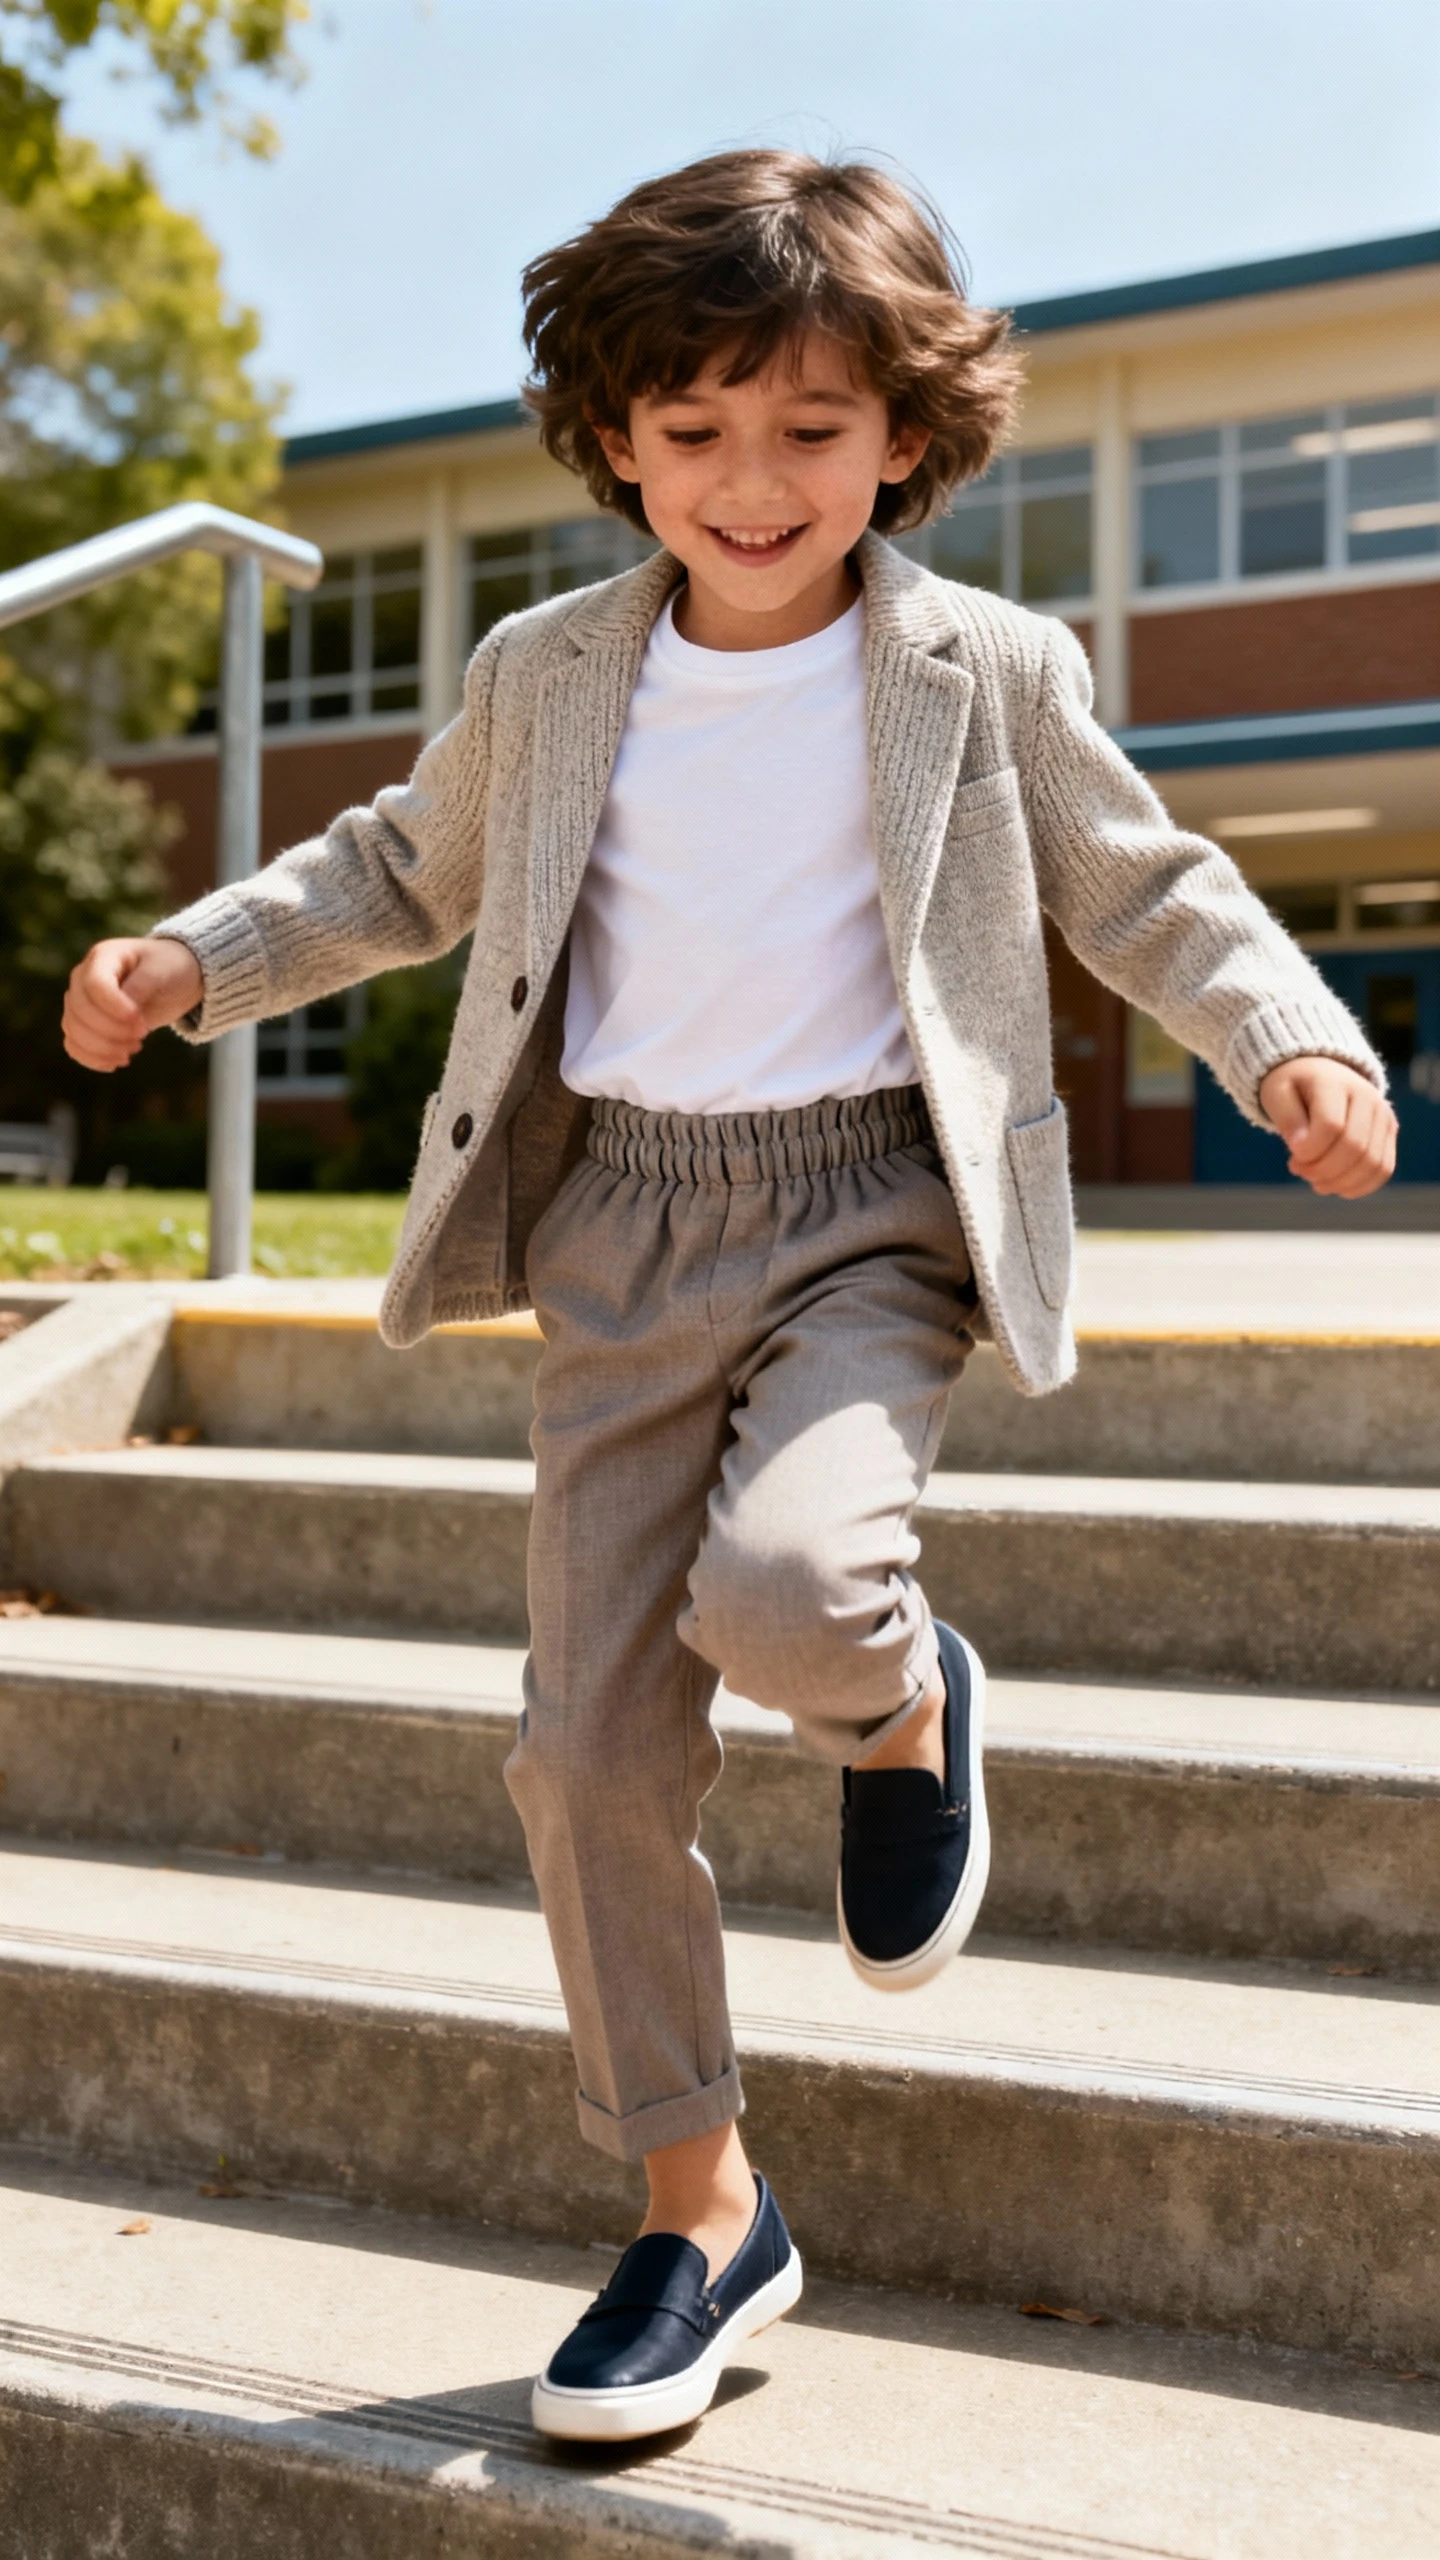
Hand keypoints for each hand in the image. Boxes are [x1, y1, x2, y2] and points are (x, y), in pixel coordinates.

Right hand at [62, 936, 203, 1072]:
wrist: (170, 980)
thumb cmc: (168, 968)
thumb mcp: (162, 971)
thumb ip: (142, 985)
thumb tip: (124, 1009)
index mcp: (103, 956)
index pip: (95, 984)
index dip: (114, 1008)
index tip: (141, 1021)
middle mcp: (83, 977)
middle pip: (80, 1009)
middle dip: (111, 1030)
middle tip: (143, 1035)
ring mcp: (79, 1001)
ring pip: (74, 1029)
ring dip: (103, 1047)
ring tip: (133, 1049)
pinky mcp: (83, 1024)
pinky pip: (74, 1045)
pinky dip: (92, 1058)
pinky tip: (115, 1063)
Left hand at [1259, 1056, 1397, 1197]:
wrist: (1321, 1073)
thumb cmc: (1294, 1087)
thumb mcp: (1277, 1095)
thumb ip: (1287, 1120)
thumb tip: (1302, 1149)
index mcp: (1335, 1083)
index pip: (1331, 1126)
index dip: (1310, 1151)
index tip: (1292, 1158)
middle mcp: (1367, 1096)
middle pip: (1354, 1147)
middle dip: (1322, 1170)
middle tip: (1299, 1171)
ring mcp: (1383, 1115)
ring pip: (1372, 1163)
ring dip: (1340, 1182)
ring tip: (1315, 1181)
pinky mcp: (1389, 1132)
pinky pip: (1383, 1169)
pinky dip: (1359, 1186)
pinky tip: (1335, 1186)